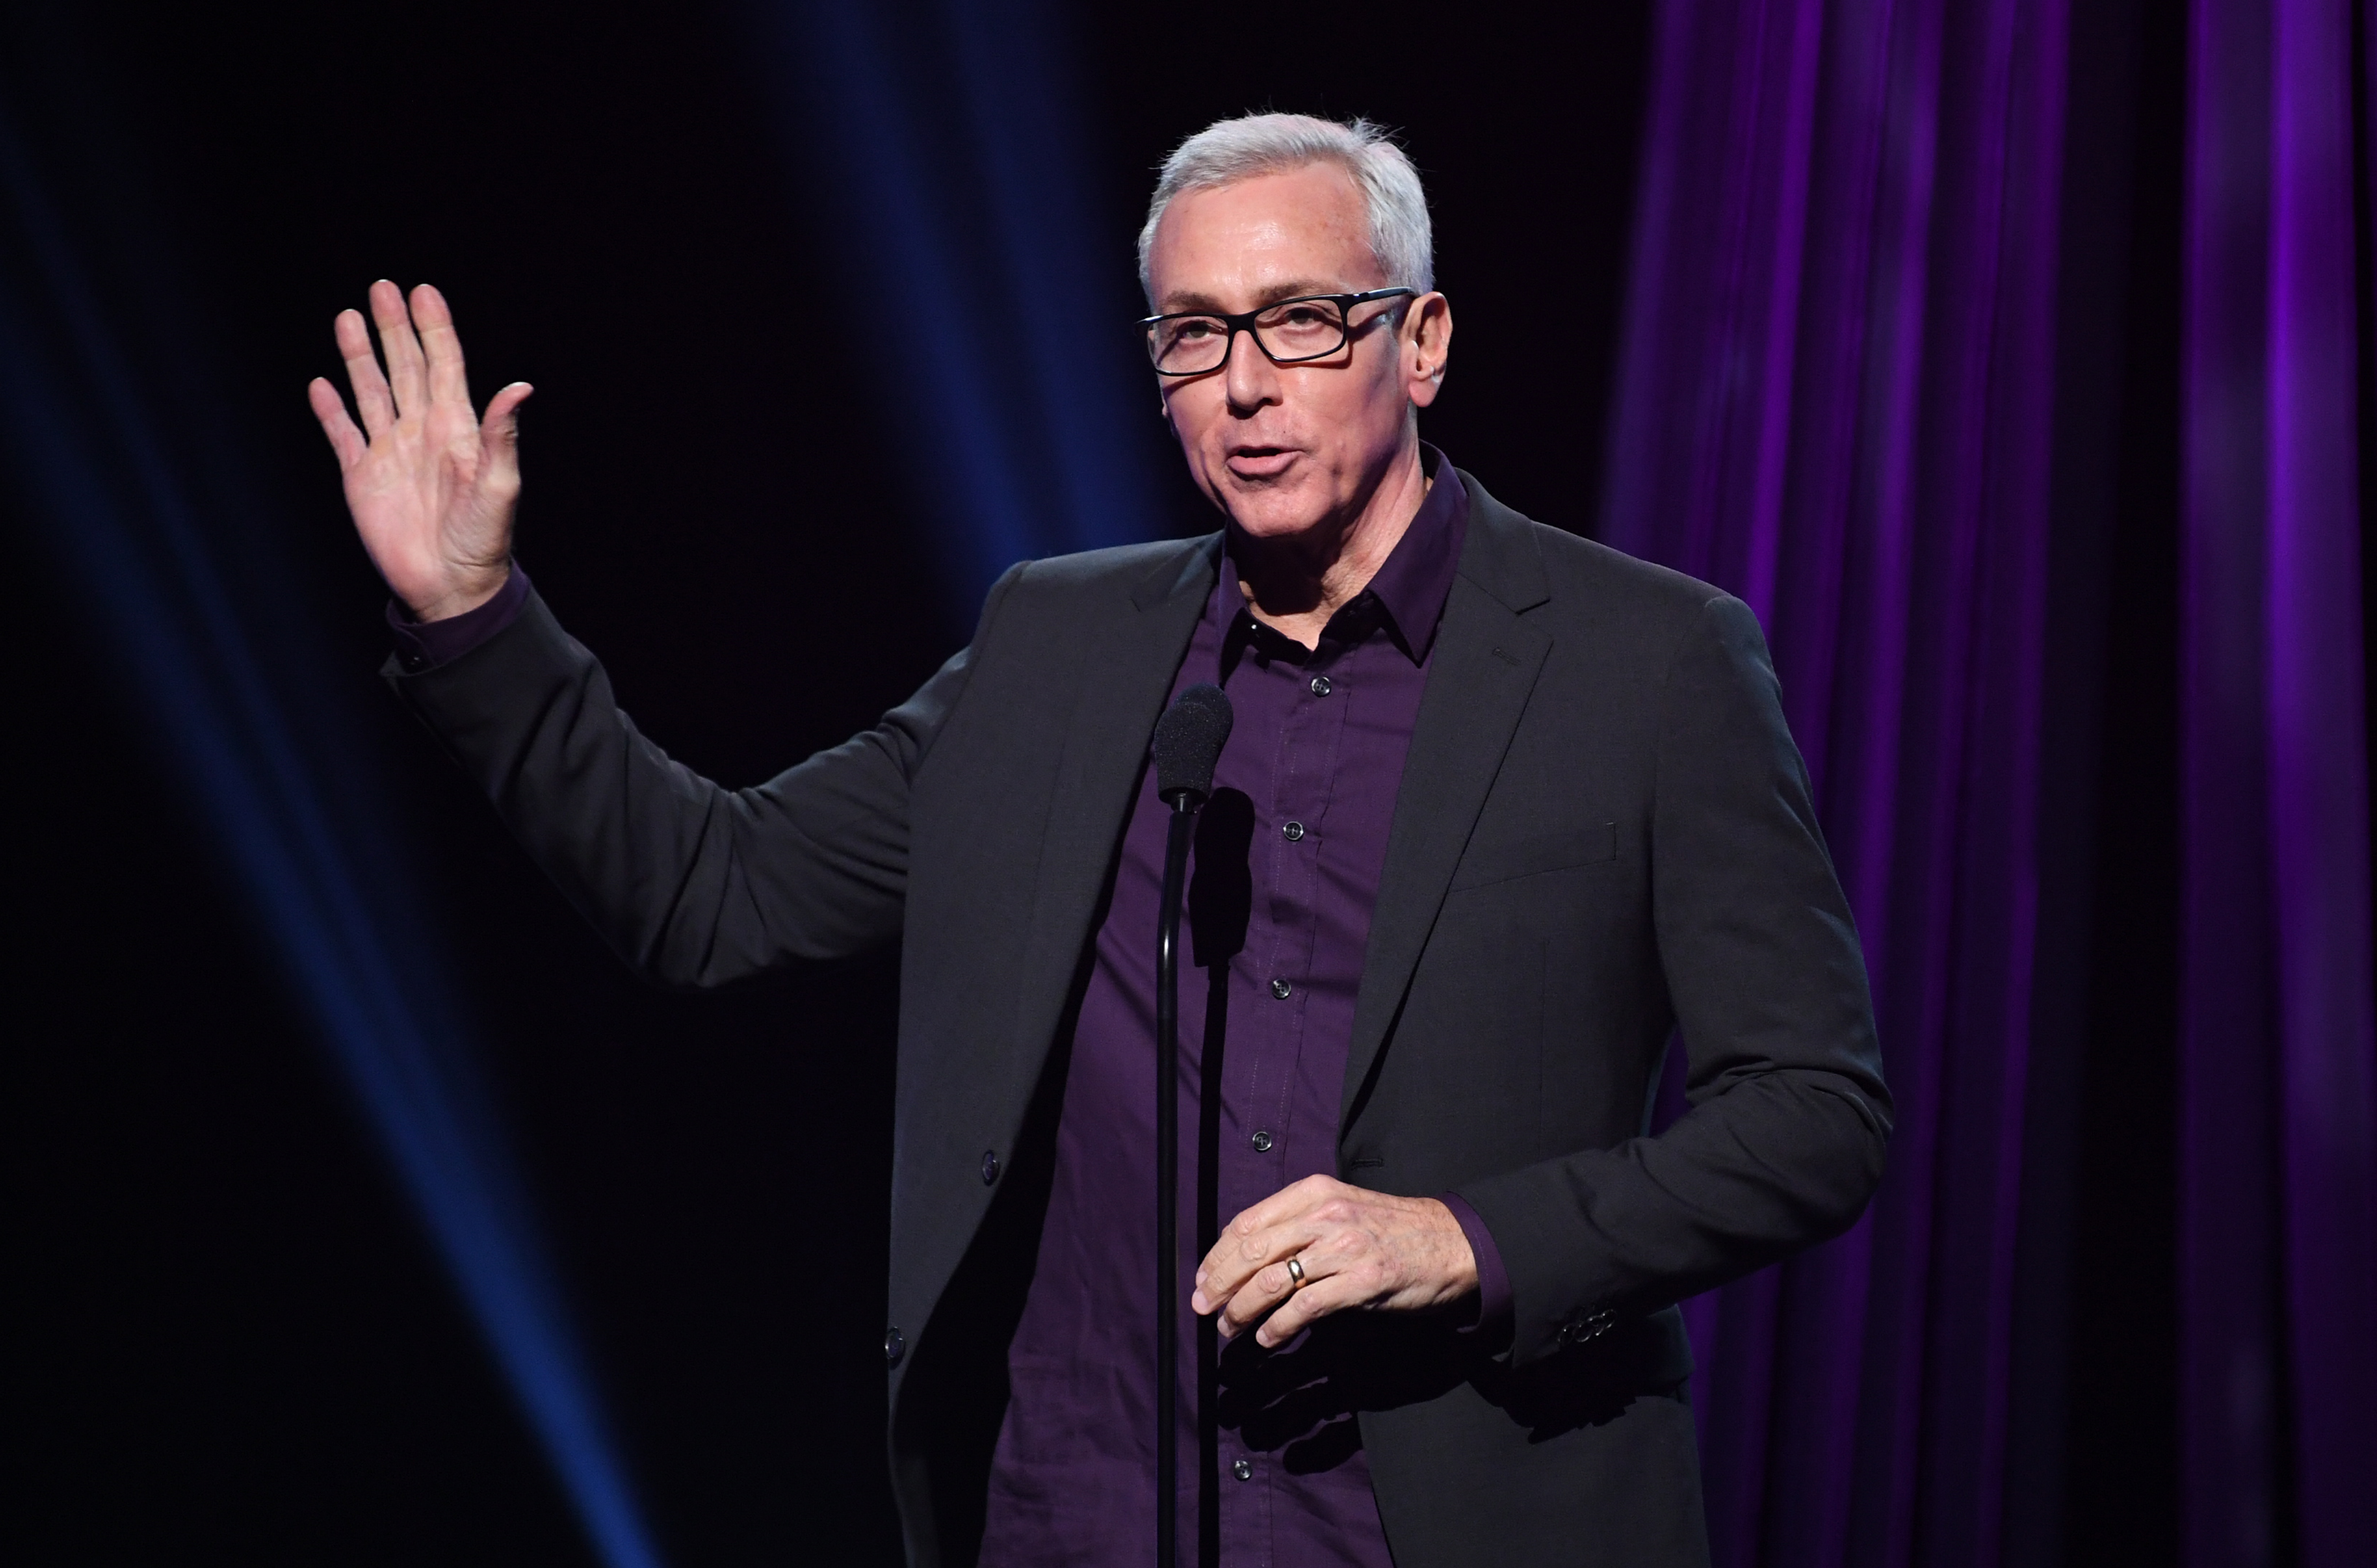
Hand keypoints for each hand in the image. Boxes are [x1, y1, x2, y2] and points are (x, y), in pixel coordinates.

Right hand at [307, 280, 530, 620]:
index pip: (444, 365)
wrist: (451, 585)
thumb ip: (502, 434)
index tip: (423, 292)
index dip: (434, 329)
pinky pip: (343, 435)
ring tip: (348, 317)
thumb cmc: (483, 539)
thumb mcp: (499, 485)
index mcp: (456, 429)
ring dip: (359, 357)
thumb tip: (520, 387)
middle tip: (383, 288)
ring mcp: (390, 452)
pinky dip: (331, 411)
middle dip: (393, 328)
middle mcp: (421, 432)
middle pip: (405, 367)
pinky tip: (322, 385)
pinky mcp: (362, 477)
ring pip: (372, 391)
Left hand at [1190, 1175, 1478, 1347]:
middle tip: (1204, 1307)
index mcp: (1314, 1193)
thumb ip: (1297, 1224)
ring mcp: (1343, 1248)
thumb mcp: (1340, 1209)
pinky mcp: (1361, 1282)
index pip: (1248, 1222)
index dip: (1217, 1254)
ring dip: (1242, 1310)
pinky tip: (1268, 1338)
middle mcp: (1324, 1214)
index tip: (1203, 1278)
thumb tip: (1247, 1254)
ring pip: (1271, 1280)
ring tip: (1231, 1328)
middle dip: (1219, 1283)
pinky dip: (1278, 1327)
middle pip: (1252, 1251)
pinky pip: (1304, 1308)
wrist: (1450, 1242)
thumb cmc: (1390, 1230)